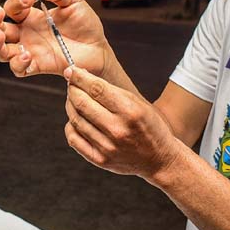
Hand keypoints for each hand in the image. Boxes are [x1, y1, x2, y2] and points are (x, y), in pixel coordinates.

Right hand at [0, 0, 110, 77]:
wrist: (98, 48)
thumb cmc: (86, 26)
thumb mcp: (74, 2)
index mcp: (32, 16)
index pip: (13, 7)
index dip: (16, 1)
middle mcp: (27, 33)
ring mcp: (30, 49)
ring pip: (0, 50)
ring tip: (0, 36)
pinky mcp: (37, 65)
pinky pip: (18, 68)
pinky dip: (18, 63)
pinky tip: (26, 55)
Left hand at [63, 66, 180, 181]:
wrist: (159, 159)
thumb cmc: (149, 126)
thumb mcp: (138, 103)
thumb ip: (112, 91)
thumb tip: (83, 77)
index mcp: (130, 111)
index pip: (96, 89)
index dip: (79, 77)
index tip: (71, 70)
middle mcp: (117, 130)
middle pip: (82, 103)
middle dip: (72, 89)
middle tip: (71, 84)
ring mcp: (107, 147)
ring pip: (75, 119)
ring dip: (70, 105)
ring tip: (75, 99)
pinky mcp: (99, 160)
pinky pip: (73, 139)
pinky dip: (71, 126)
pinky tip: (77, 119)